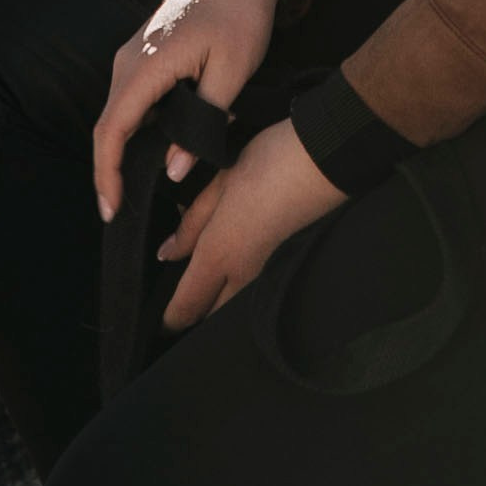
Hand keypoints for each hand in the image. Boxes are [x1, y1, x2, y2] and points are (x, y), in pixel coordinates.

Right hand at [92, 0, 281, 218]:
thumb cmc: (241, 14)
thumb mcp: (232, 71)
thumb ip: (203, 122)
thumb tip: (174, 170)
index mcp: (147, 65)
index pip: (112, 129)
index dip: (106, 173)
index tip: (111, 209)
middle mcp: (130, 60)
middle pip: (108, 125)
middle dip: (109, 169)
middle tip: (120, 210)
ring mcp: (135, 55)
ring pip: (118, 112)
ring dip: (120, 150)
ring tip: (132, 189)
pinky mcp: (146, 54)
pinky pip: (130, 98)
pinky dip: (132, 128)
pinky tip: (148, 150)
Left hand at [158, 120, 345, 330]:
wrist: (326, 160)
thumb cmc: (269, 165)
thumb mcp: (220, 184)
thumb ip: (192, 223)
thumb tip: (167, 254)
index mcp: (220, 254)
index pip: (187, 305)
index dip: (169, 320)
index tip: (158, 324)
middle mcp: (244, 274)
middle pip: (212, 315)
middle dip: (193, 318)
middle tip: (178, 308)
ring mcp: (268, 272)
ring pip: (233, 304)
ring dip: (216, 305)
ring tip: (203, 290)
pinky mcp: (286, 263)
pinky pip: (253, 291)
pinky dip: (238, 292)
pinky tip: (235, 273)